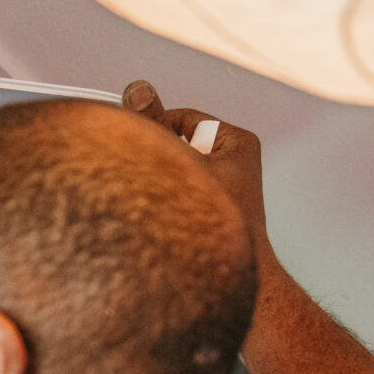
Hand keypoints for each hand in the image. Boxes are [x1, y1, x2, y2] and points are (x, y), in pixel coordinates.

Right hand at [122, 80, 265, 248]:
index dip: (155, 131)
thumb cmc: (210, 228)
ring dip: (161, 185)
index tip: (136, 145)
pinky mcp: (212, 214)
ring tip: (164, 207)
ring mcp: (223, 191)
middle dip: (159, 161)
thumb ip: (154, 125)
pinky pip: (178, 195)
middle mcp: (235, 164)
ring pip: (175, 173)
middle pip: (177, 146)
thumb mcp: (176, 162)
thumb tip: (139, 90)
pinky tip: (167, 221)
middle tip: (154, 181)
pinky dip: (167, 205)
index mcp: (237, 143)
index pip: (183, 119)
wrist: (220, 284)